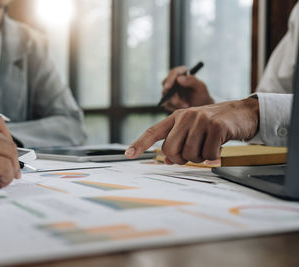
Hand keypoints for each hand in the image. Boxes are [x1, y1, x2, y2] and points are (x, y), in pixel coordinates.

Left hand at [125, 98, 258, 164]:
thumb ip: (178, 142)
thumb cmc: (214, 124)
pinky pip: (207, 154)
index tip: (128, 154)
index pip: (153, 131)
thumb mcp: (193, 130)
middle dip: (180, 158)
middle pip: (170, 149)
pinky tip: (218, 147)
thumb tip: (166, 159)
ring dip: (199, 158)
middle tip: (193, 154)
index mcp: (176, 117)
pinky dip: (213, 157)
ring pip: (189, 154)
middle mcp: (186, 116)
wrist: (242, 113)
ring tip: (208, 147)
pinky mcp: (217, 126)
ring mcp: (201, 120)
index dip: (140, 143)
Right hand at [161, 66, 213, 111]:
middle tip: (183, 102)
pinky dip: (174, 107)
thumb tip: (179, 78)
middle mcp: (173, 81)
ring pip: (166, 96)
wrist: (200, 106)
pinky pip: (166, 104)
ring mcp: (169, 91)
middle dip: (174, 95)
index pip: (173, 73)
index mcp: (182, 74)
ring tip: (187, 106)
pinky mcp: (167, 100)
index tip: (169, 87)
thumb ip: (192, 81)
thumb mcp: (200, 87)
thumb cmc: (201, 95)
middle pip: (166, 85)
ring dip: (176, 102)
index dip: (170, 79)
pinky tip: (182, 108)